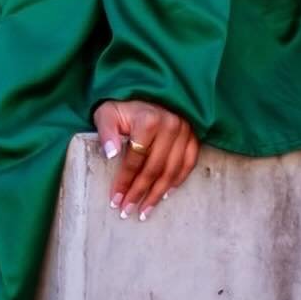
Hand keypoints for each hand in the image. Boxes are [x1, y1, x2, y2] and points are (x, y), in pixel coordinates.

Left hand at [92, 98, 197, 220]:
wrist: (148, 89)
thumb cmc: (125, 104)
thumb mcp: (108, 111)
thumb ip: (106, 131)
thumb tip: (110, 155)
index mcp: (149, 120)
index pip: (135, 159)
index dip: (124, 181)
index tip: (115, 199)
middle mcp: (170, 126)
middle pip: (154, 168)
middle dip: (139, 193)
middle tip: (128, 210)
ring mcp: (185, 131)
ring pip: (172, 171)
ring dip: (158, 194)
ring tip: (145, 210)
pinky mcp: (194, 136)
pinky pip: (188, 164)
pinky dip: (178, 181)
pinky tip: (165, 194)